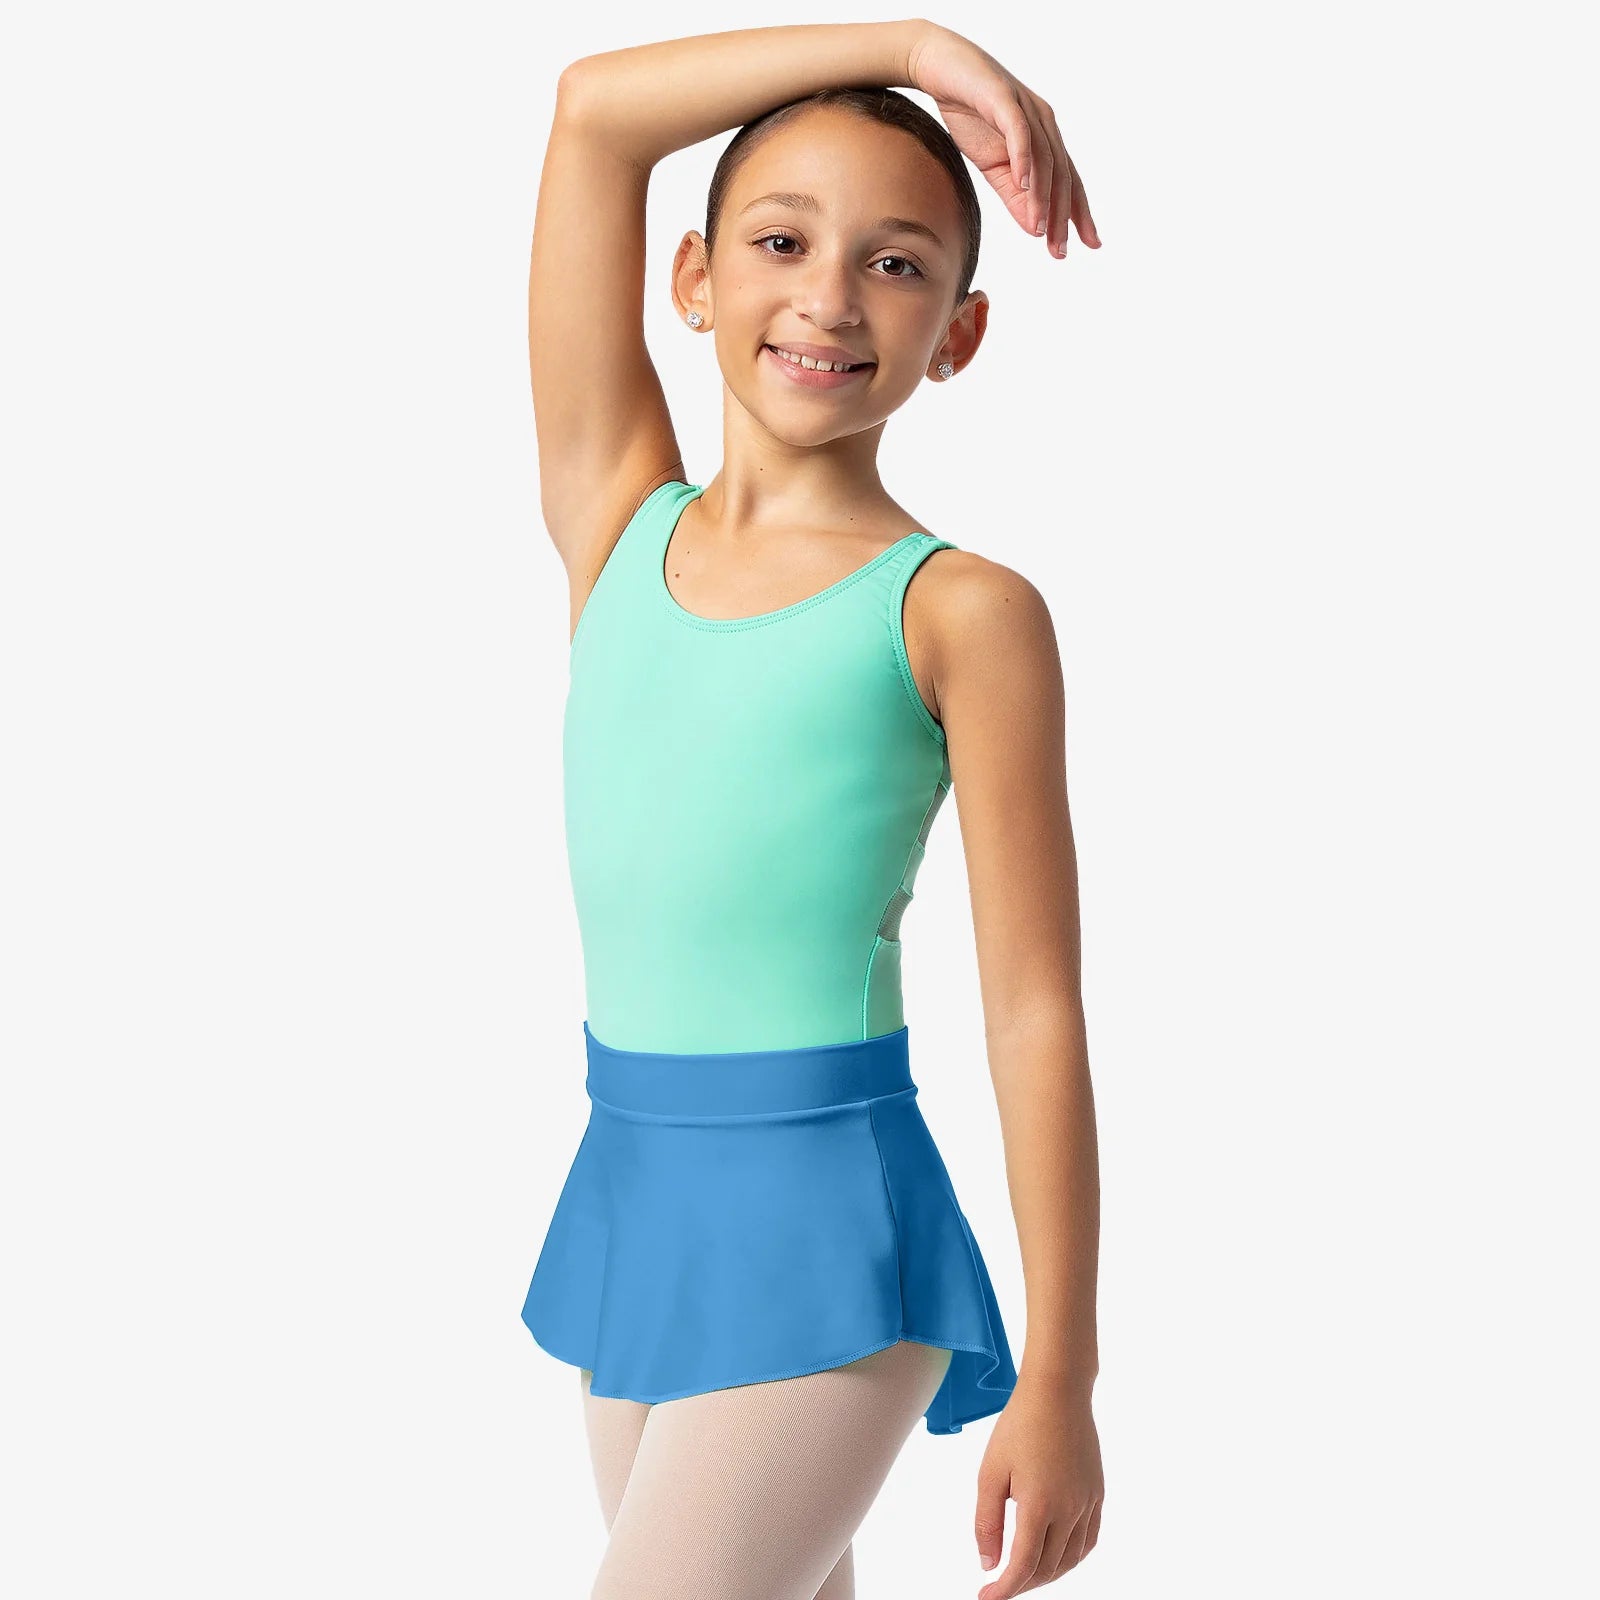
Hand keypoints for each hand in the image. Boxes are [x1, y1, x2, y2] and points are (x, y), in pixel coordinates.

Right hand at [906, 24, 1100, 259]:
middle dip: (1063, 215)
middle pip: (1061, 174)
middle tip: (1060, 250)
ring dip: (1043, 196)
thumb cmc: (970, 114)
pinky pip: (1019, 131)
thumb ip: (1013, 196)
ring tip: (1041, 228)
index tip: (1087, 245)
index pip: (1067, 181)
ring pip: (1044, 158)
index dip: (1079, 213)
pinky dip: (1023, 158)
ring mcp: (1026, 108)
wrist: (941, 68)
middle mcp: (1044, 122)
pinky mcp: (1003, 97)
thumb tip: (1035, 230)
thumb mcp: (992, 165)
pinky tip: (1022, 184)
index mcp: (1045, 139)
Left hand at [972, 1377, 1103, 1596]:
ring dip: (1047, 1575)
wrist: (1058, 1391)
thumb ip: (987, 1521)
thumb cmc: (1019, 1425)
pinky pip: (1088, 1540)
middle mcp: (1069, 1510)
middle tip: (999, 1585)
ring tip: (1024, 1574)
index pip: (1023, 1566)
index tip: (987, 1598)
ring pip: (1070, 1559)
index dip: (1005, 1589)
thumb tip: (989, 1563)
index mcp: (1039, 1506)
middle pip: (1047, 1568)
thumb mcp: (990, 1472)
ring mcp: (1088, 1503)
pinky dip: (1071, 1558)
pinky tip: (1056, 1556)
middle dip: (1023, 1583)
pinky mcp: (1097, 1493)